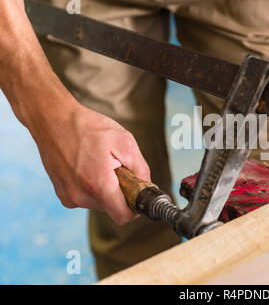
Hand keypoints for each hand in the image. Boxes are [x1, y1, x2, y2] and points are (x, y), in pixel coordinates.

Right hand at [32, 104, 149, 224]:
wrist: (53, 119)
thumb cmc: (88, 127)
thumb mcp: (125, 142)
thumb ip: (140, 169)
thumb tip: (146, 187)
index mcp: (98, 184)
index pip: (123, 216)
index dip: (135, 208)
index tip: (137, 193)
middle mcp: (80, 196)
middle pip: (113, 209)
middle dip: (120, 193)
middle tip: (117, 168)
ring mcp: (68, 197)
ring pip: (100, 204)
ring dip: (106, 189)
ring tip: (101, 164)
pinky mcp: (62, 194)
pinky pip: (87, 198)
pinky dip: (93, 187)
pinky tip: (89, 167)